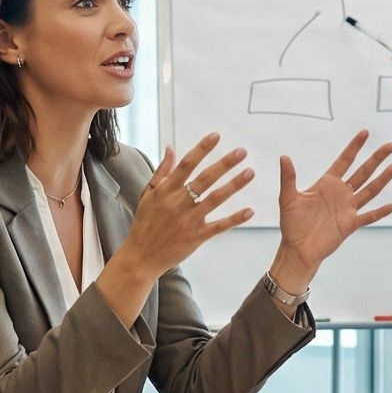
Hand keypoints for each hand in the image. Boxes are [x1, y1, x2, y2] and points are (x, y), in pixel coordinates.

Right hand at [110, 133, 255, 281]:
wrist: (141, 257)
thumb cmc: (144, 223)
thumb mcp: (148, 195)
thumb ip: (162, 171)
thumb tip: (171, 147)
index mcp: (165, 191)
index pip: (186, 164)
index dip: (202, 149)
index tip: (216, 136)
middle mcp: (177, 204)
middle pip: (204, 179)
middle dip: (224, 164)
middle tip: (242, 151)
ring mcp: (188, 221)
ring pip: (214, 199)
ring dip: (233, 185)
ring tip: (250, 172)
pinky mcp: (196, 238)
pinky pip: (218, 226)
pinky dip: (234, 219)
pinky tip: (250, 211)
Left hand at [273, 131, 391, 289]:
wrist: (297, 249)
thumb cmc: (291, 224)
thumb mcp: (288, 198)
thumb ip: (288, 178)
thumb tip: (284, 157)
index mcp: (327, 184)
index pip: (344, 160)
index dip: (355, 147)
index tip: (365, 132)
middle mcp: (341, 193)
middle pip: (363, 172)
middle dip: (376, 158)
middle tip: (391, 145)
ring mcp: (347, 209)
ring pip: (369, 191)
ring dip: (382, 179)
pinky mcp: (350, 225)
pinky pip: (368, 217)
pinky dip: (379, 212)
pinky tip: (391, 205)